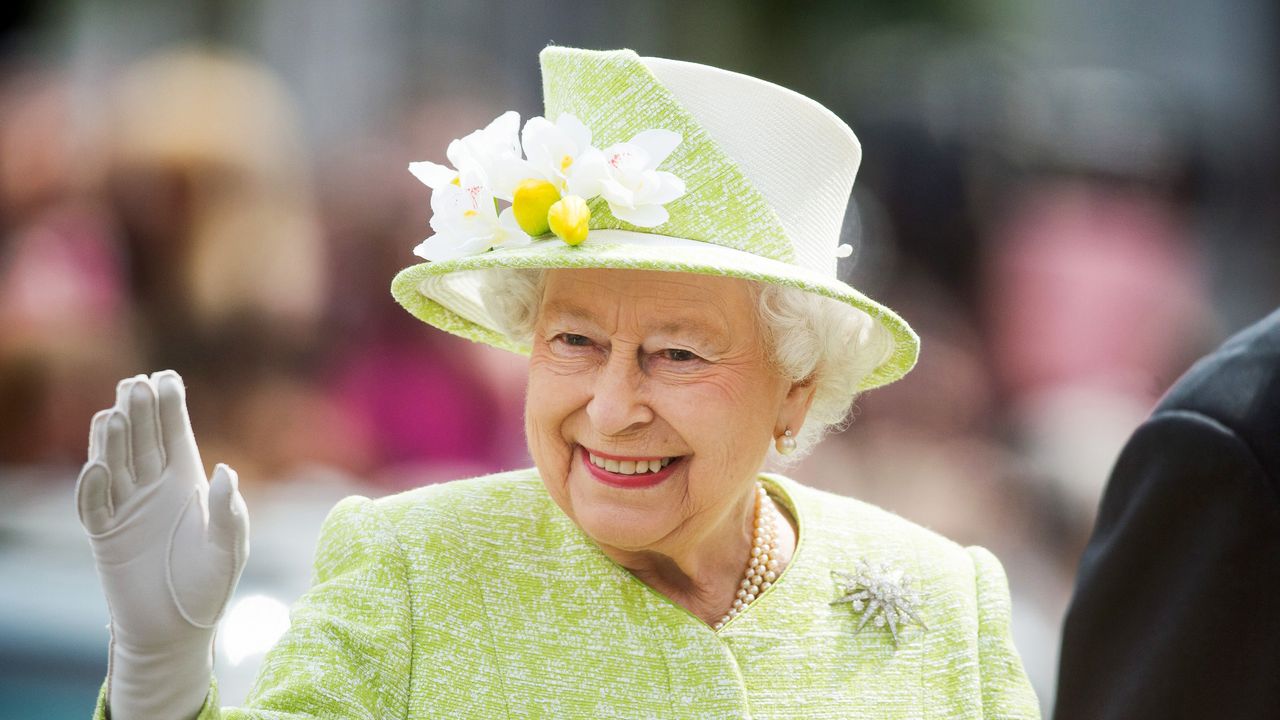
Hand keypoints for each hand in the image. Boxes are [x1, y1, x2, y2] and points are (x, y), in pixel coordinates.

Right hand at [77, 370, 248, 717]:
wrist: (177, 630)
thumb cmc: (210, 586)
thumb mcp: (228, 548)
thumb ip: (228, 511)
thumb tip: (226, 470)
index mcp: (188, 484)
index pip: (176, 437)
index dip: (171, 408)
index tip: (167, 377)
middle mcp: (155, 490)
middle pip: (143, 442)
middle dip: (140, 413)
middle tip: (137, 383)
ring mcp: (127, 510)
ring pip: (115, 465)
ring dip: (114, 440)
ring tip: (116, 412)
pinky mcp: (105, 536)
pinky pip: (94, 507)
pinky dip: (93, 487)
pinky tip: (97, 466)